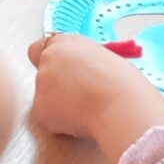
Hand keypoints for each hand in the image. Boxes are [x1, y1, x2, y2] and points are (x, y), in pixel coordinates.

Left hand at [28, 33, 163, 163]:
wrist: (122, 106)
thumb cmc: (124, 83)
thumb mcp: (104, 59)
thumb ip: (83, 62)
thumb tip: (81, 74)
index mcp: (66, 42)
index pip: (42, 48)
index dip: (51, 61)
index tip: (60, 72)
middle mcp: (49, 58)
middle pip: (42, 72)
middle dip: (54, 84)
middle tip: (77, 95)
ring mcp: (41, 82)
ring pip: (45, 96)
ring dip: (58, 103)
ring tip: (86, 108)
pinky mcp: (39, 107)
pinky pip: (47, 116)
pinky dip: (59, 121)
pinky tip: (80, 120)